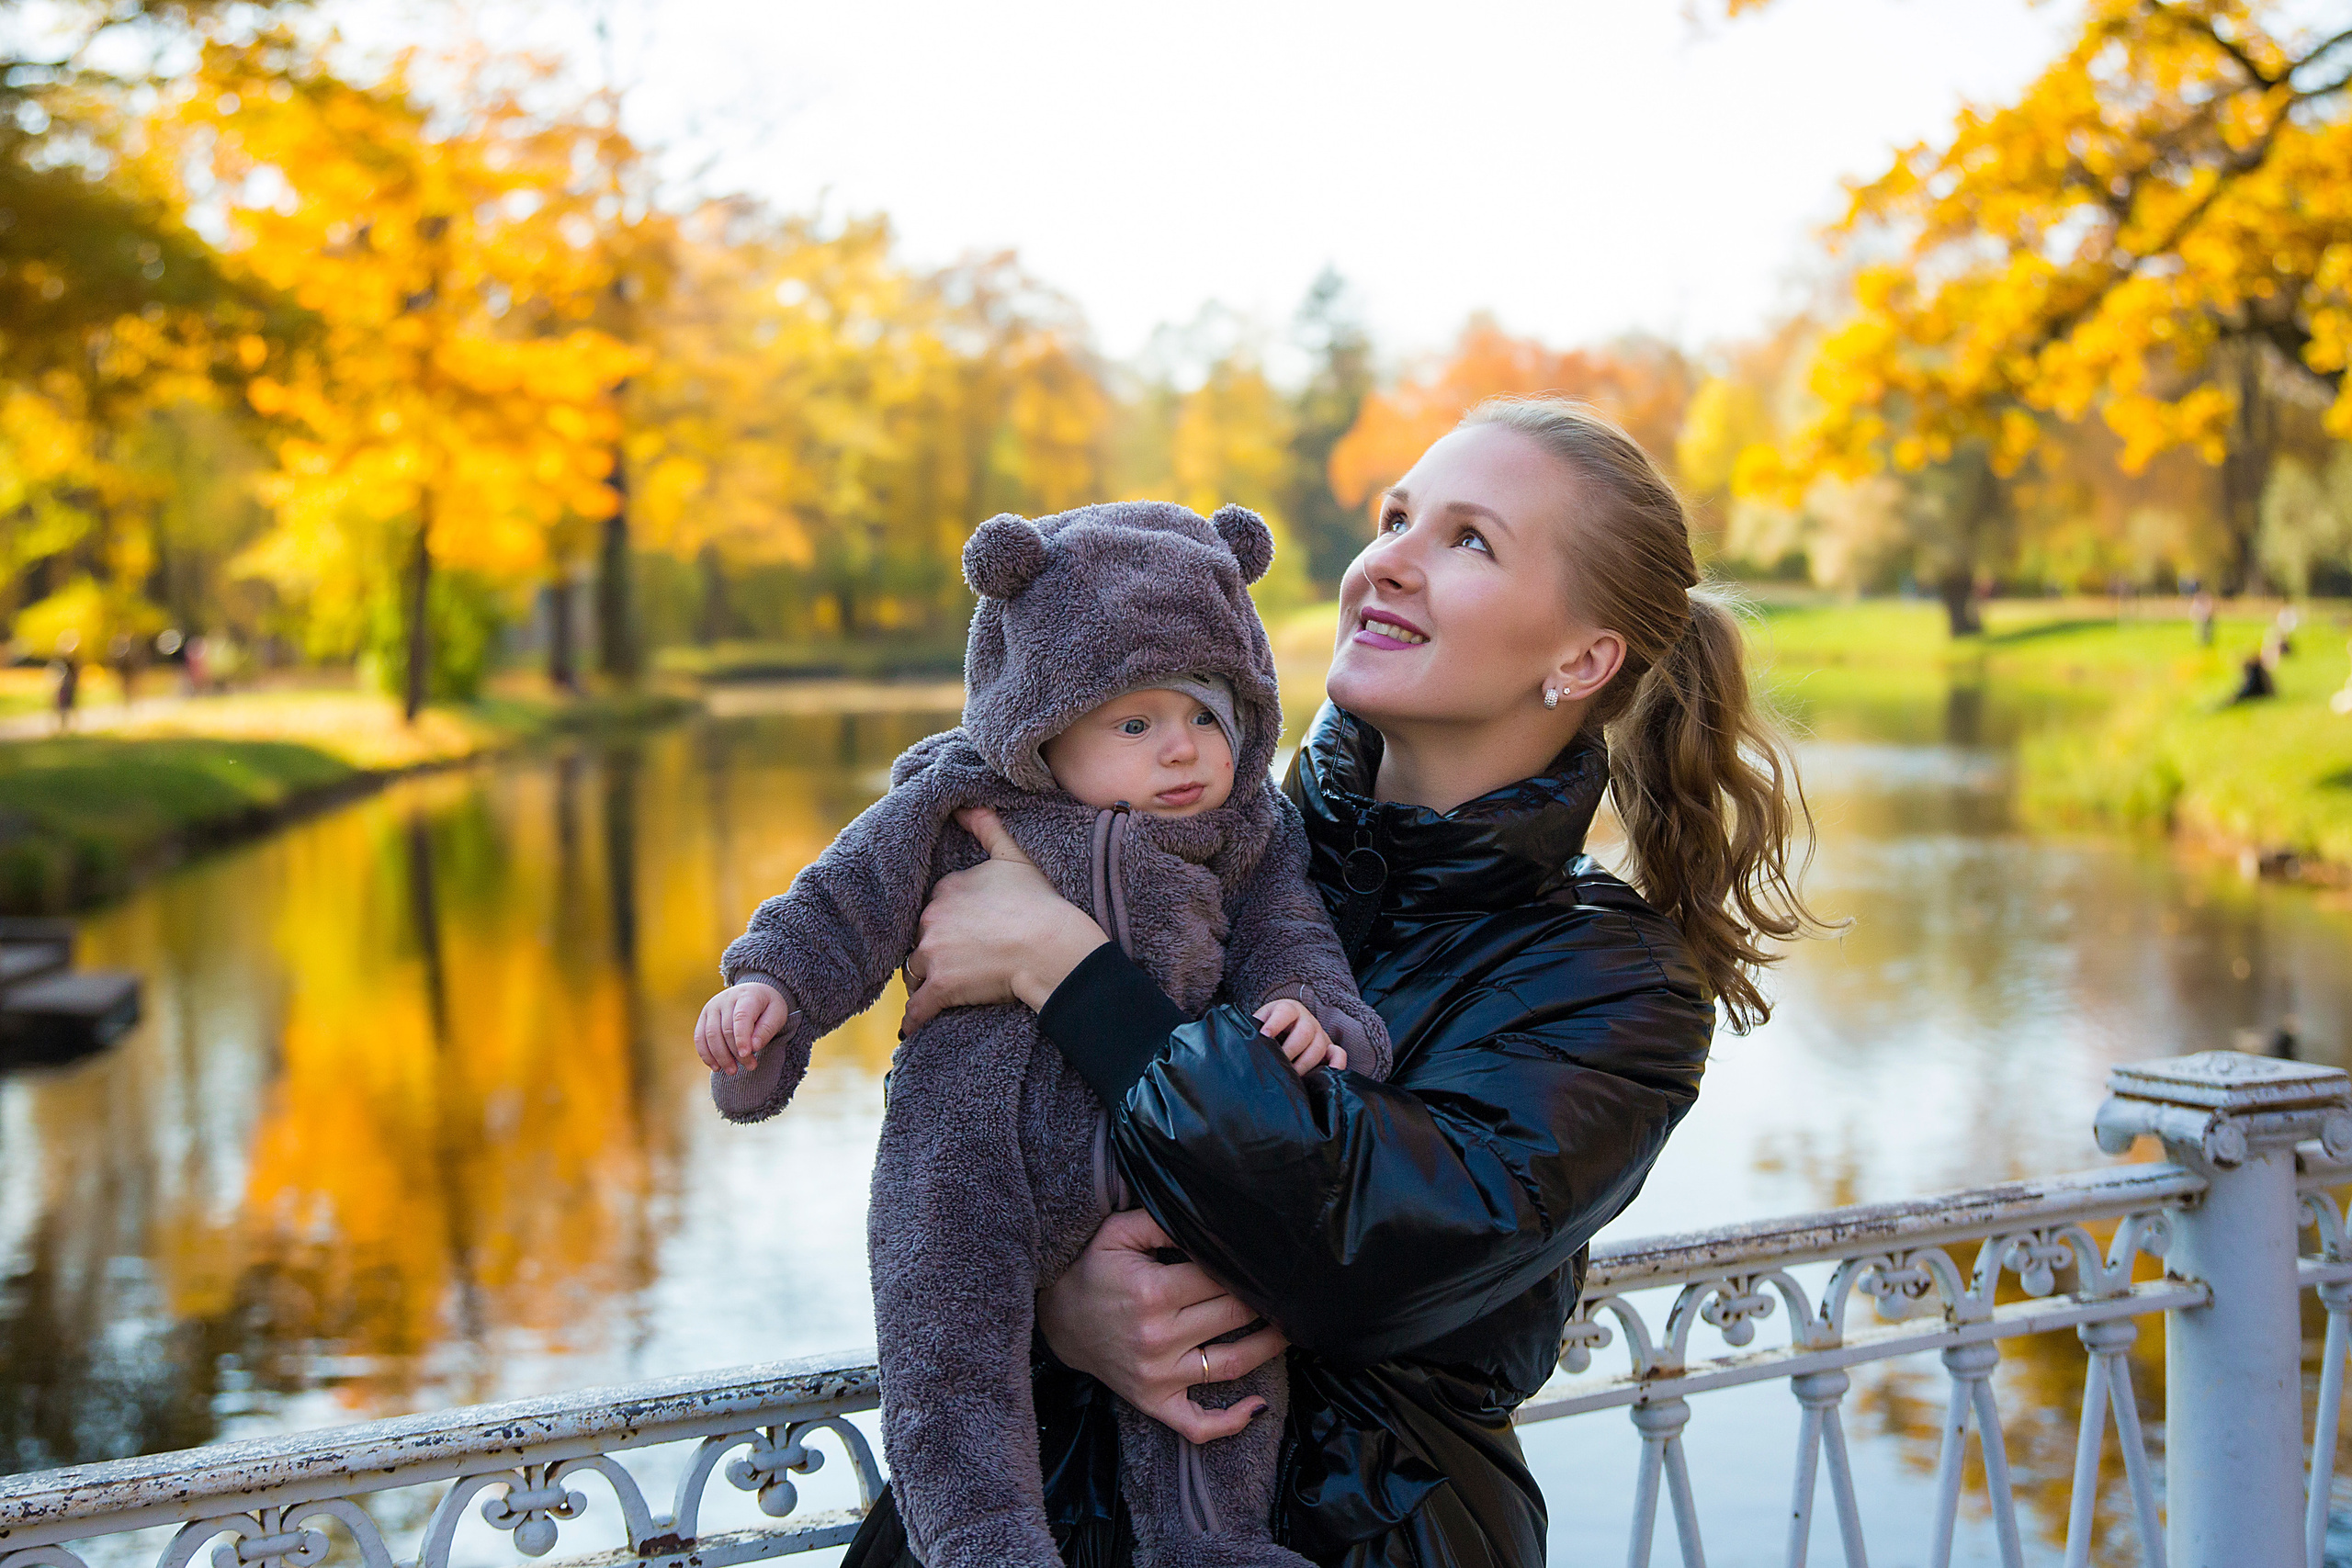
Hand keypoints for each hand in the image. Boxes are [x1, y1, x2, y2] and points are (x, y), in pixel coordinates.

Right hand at [695, 982, 791, 1073]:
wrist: (754, 993)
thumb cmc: (767, 1008)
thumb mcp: (777, 1015)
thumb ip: (767, 1029)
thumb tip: (753, 1047)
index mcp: (747, 995)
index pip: (741, 1017)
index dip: (742, 1038)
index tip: (747, 1054)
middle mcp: (726, 998)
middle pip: (726, 1029)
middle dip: (736, 1052)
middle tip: (750, 1067)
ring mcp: (712, 1006)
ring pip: (711, 1035)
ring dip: (721, 1056)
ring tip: (732, 1071)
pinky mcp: (704, 1016)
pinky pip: (700, 1037)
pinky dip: (706, 1054)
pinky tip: (716, 1067)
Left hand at [899, 807, 1107, 1033]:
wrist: (1052, 946)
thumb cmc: (1040, 903)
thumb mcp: (1014, 857)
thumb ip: (988, 828)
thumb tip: (966, 805)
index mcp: (945, 889)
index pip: (931, 912)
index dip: (944, 926)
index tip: (958, 937)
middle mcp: (930, 919)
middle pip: (918, 942)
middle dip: (931, 954)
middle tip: (952, 967)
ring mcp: (933, 954)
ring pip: (914, 973)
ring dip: (923, 984)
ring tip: (936, 995)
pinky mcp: (940, 988)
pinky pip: (916, 1010)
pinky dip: (914, 1021)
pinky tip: (914, 1029)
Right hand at [1037, 1209, 1286, 1443]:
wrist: (1056, 1322)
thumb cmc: (1091, 1271)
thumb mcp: (1116, 1234)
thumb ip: (1161, 1221)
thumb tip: (1208, 1221)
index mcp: (1152, 1292)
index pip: (1219, 1275)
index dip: (1245, 1264)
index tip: (1265, 1256)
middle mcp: (1159, 1337)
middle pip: (1234, 1314)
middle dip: (1264, 1299)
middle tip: (1287, 1286)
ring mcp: (1159, 1375)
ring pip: (1232, 1364)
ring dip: (1270, 1347)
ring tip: (1291, 1328)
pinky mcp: (1155, 1402)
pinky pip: (1198, 1425)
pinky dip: (1231, 1422)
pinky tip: (1258, 1407)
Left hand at [1256, 998, 1344, 1076]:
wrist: (1288, 1025)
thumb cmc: (1270, 1027)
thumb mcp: (1261, 1021)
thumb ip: (1255, 1028)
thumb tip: (1243, 1043)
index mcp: (1289, 1009)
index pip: (1284, 1012)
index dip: (1274, 1024)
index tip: (1264, 1037)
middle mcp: (1307, 1020)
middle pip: (1304, 1033)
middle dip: (1290, 1051)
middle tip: (1278, 1064)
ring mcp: (1320, 1034)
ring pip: (1319, 1047)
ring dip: (1304, 1064)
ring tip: (1291, 1076)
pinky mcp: (1329, 1048)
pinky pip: (1339, 1054)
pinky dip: (1336, 1064)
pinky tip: (1325, 1075)